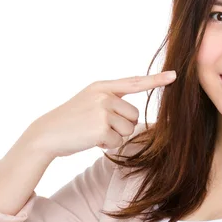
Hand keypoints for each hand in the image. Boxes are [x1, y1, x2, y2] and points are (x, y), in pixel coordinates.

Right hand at [16, 70, 176, 158]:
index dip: (156, 79)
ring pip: (128, 130)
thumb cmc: (70, 121)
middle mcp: (104, 95)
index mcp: (102, 86)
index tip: (174, 76)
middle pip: (134, 115)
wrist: (47, 133)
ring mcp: (102, 111)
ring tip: (93, 132)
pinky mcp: (101, 128)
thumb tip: (134, 115)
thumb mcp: (89, 101)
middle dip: (122, 126)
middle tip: (99, 127)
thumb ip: (110, 101)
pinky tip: (90, 140)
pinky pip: (117, 142)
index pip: (134, 82)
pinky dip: (106, 145)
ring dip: (114, 137)